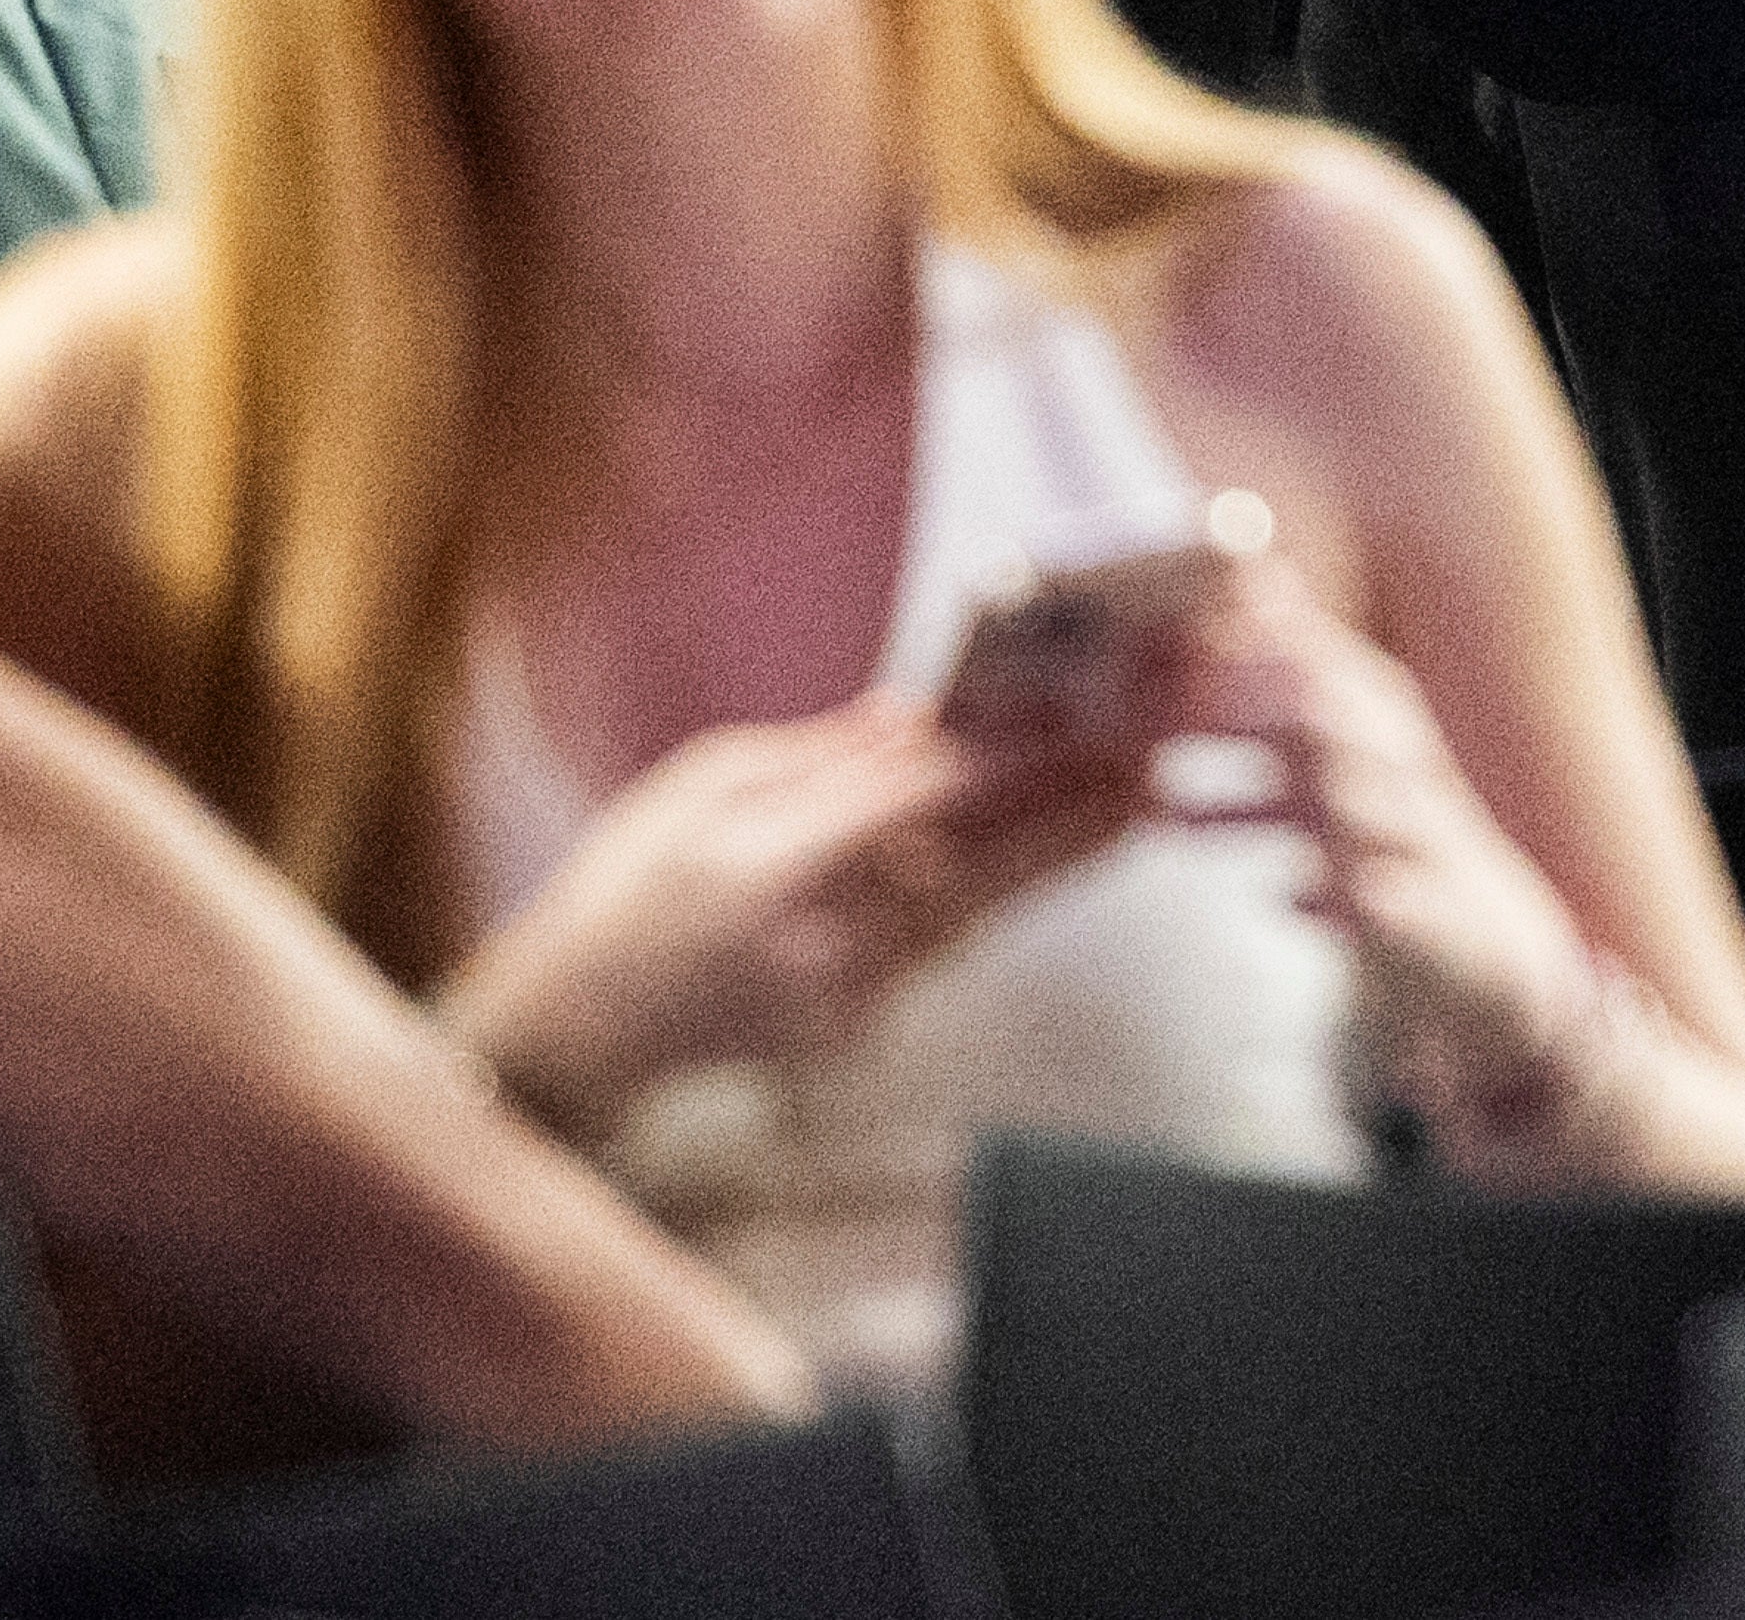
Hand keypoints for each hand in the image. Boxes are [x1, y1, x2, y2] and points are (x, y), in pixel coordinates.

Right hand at [437, 698, 1155, 1140]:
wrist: (590, 1023)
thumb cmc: (628, 883)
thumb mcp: (700, 781)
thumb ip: (817, 756)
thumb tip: (915, 719)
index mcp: (778, 864)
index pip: (919, 804)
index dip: (1009, 760)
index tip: (1077, 718)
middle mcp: (827, 939)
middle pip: (980, 868)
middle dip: (1073, 814)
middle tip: (1153, 765)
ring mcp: (848, 995)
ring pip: (978, 914)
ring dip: (1056, 858)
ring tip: (1133, 806)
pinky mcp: (858, 1027)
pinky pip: (939, 949)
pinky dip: (991, 900)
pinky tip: (1044, 858)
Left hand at [1165, 562, 1621, 1167]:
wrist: (1487, 949)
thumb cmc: (1386, 836)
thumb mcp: (1339, 746)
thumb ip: (1281, 672)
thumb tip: (1232, 584)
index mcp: (1378, 718)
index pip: (1304, 656)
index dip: (1223, 650)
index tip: (1135, 658)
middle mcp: (1400, 769)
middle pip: (1319, 721)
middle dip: (1230, 713)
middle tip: (1138, 722)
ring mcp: (1420, 846)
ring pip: (1343, 809)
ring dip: (1251, 809)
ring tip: (1169, 818)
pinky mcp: (1431, 923)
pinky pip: (1379, 910)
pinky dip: (1324, 901)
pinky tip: (1275, 902)